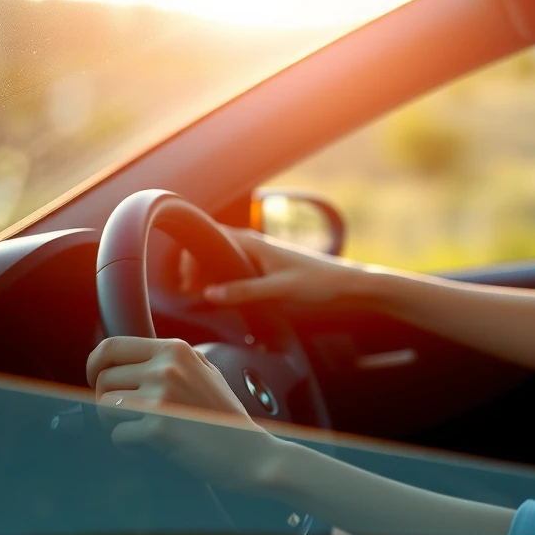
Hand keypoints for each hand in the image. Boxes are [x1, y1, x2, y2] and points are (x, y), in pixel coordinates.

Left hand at [86, 335, 281, 491]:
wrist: (249, 453)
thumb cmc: (224, 417)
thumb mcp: (202, 372)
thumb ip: (169, 360)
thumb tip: (124, 360)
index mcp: (175, 349)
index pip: (111, 346)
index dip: (94, 364)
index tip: (96, 380)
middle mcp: (167, 367)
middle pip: (102, 379)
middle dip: (107, 401)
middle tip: (127, 416)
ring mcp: (162, 396)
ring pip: (104, 407)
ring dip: (116, 424)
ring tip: (142, 431)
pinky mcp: (158, 428)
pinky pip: (117, 435)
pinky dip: (128, 446)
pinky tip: (151, 447)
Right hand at [180, 226, 375, 307]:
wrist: (349, 284)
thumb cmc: (319, 283)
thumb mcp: (278, 290)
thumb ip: (243, 292)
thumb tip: (208, 295)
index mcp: (252, 243)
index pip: (208, 239)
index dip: (189, 258)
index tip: (186, 283)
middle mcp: (254, 243)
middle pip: (211, 248)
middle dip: (194, 266)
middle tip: (189, 292)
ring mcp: (260, 254)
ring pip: (223, 258)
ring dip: (209, 273)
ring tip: (200, 294)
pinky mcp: (267, 266)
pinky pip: (235, 267)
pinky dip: (224, 278)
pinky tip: (224, 295)